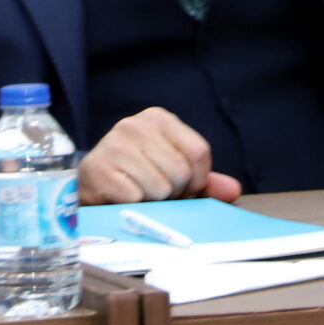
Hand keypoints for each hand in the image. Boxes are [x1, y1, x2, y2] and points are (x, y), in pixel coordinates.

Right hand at [78, 107, 242, 205]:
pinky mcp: (98, 168)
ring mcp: (113, 144)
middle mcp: (135, 124)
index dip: (197, 180)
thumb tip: (233, 190)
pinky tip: (123, 198)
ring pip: (160, 187)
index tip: (184, 189)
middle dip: (174, 193)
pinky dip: (134, 206)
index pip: (199, 152)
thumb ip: (204, 180)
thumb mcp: (173, 172)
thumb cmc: (137, 177)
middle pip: (180, 172)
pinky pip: (135, 198)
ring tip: (140, 194)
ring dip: (153, 201)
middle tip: (157, 193)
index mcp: (158, 118)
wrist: (91, 186)